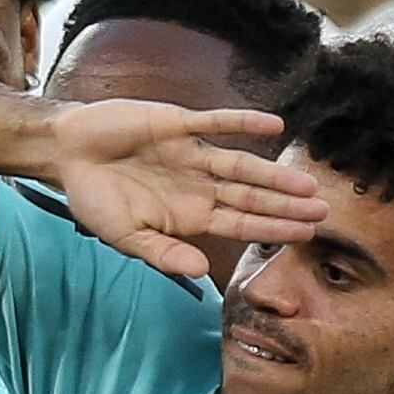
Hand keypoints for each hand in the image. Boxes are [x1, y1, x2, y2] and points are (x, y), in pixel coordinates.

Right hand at [53, 101, 327, 281]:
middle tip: (324, 213)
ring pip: (241, 166)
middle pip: (251, 197)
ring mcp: (191, 154)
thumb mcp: (125, 236)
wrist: (68, 153)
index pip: (240, 225)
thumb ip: (163, 253)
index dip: (273, 230)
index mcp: (188, 215)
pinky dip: (243, 123)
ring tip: (308, 185)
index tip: (306, 236)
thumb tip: (199, 271)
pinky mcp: (178, 124)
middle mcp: (198, 185)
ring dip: (274, 175)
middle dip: (286, 206)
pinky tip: (274, 126)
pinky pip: (216, 122)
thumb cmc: (96, 199)